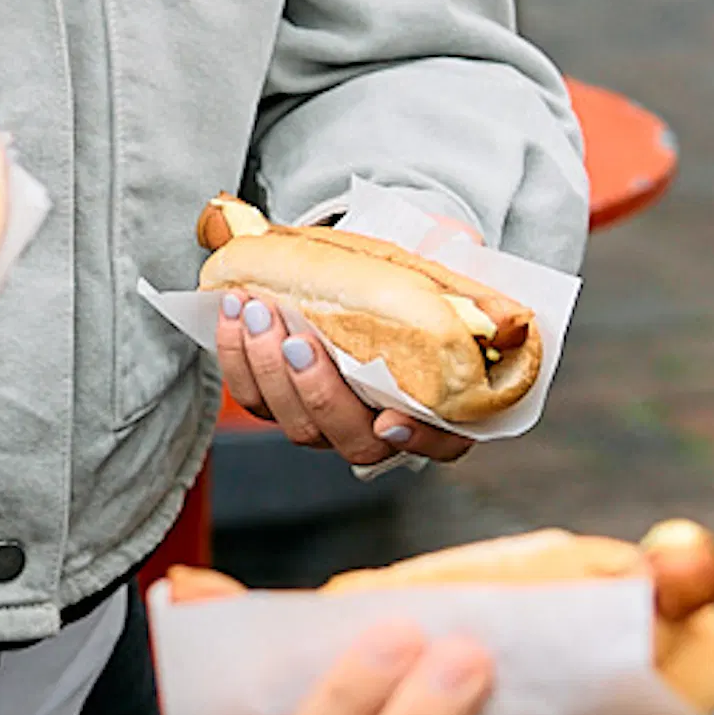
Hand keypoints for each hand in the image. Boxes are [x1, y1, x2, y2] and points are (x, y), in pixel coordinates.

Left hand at [214, 294, 472, 472]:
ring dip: (268, 370)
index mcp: (441, 406)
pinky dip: (238, 359)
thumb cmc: (415, 281)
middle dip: (318, 392)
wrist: (366, 271)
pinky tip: (234, 313)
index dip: (418, 440)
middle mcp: (384, 428)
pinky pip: (255, 400)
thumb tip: (480, 277)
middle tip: (297, 339)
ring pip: (296, 426)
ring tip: (256, 310)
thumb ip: (461, 286)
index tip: (391, 420)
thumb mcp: (445, 276)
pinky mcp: (282, 402)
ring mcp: (330, 421)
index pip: (442, 443)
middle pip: (352, 441)